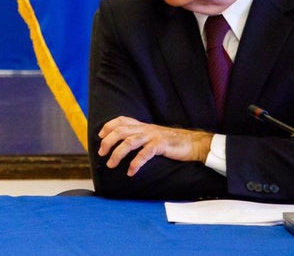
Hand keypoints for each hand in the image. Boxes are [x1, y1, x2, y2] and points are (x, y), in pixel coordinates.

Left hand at [97, 116, 212, 176]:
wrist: (193, 143)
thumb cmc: (171, 142)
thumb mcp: (152, 136)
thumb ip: (139, 137)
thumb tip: (124, 145)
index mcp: (142, 125)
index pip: (121, 120)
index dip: (108, 126)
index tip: (100, 135)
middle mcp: (145, 129)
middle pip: (120, 131)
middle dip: (108, 142)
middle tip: (102, 154)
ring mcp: (152, 136)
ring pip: (129, 142)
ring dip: (117, 154)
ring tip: (111, 165)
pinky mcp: (161, 145)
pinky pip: (144, 154)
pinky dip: (135, 163)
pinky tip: (131, 172)